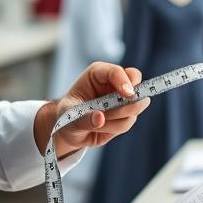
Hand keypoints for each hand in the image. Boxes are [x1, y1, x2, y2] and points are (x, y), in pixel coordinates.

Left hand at [35, 62, 150, 157]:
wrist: (71, 131)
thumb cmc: (67, 115)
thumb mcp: (68, 115)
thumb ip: (83, 118)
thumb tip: (100, 118)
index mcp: (97, 74)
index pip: (116, 71)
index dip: (124, 81)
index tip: (127, 94)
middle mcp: (112, 83)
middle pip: (135, 80)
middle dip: (131, 99)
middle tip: (121, 113)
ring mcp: (122, 98)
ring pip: (133, 106)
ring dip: (117, 120)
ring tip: (97, 124)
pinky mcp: (126, 113)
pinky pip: (128, 121)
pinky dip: (115, 128)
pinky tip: (101, 128)